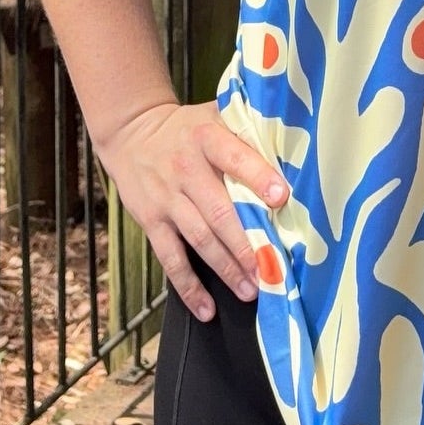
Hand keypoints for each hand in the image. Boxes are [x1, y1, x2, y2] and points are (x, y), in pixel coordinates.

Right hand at [95, 99, 288, 321]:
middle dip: (247, 244)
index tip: (281, 197)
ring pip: (200, 239)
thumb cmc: (189, 127)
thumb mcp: (216, 115)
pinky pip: (170, 259)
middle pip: (220, 211)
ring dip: (227, 269)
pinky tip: (206, 309)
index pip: (234, 157)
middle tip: (272, 269)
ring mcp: (168, 199)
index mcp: (208, 139)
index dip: (257, 176)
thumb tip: (291, 146)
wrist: (133, 132)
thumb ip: (246, 130)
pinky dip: (188, 287)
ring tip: (251, 291)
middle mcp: (187, 170)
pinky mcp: (151, 221)